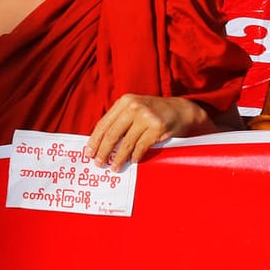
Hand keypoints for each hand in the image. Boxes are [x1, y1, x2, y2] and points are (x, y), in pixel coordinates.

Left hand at [84, 93, 205, 170]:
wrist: (181, 110)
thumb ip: (120, 120)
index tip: (89, 153)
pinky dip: (135, 156)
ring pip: (126, 143)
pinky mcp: (157, 128)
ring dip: (119, 158)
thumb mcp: (135, 109)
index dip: (94, 140)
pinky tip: (132, 161)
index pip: (103, 123)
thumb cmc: (154, 112)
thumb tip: (100, 143)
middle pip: (112, 134)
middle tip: (99, 164)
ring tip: (114, 167)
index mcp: (124, 101)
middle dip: (103, 152)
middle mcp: (134, 107)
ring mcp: (146, 117)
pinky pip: (141, 147)